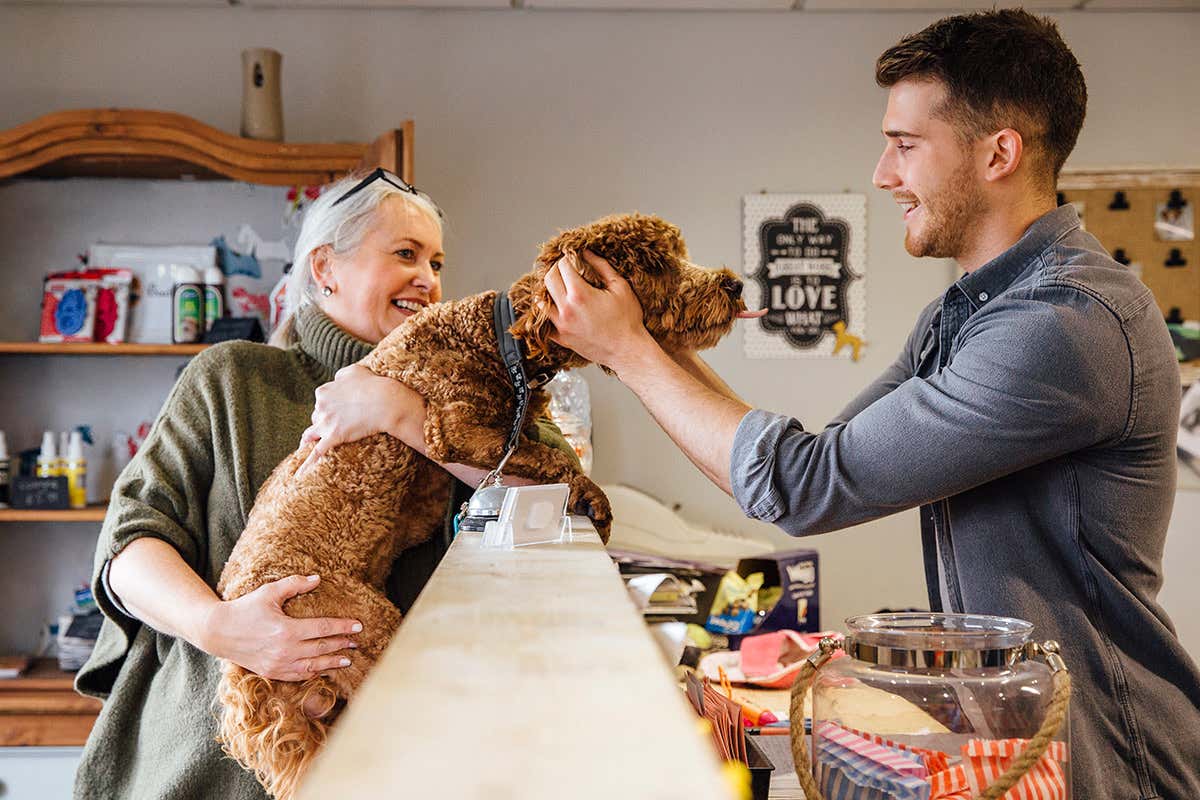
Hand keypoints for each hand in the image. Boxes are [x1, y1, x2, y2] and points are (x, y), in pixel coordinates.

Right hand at [201, 574, 361, 680]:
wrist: (218, 632)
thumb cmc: (245, 609)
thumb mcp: (269, 592)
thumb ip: (294, 585)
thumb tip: (317, 579)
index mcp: (286, 630)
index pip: (323, 629)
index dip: (342, 627)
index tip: (358, 626)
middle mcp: (285, 651)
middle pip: (322, 648)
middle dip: (342, 644)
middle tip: (357, 641)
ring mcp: (278, 665)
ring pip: (313, 666)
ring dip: (332, 662)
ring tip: (347, 659)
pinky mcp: (271, 673)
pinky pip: (298, 675)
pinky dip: (314, 673)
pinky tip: (324, 669)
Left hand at [298, 365, 424, 473]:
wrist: (385, 401)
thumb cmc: (373, 384)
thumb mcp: (355, 371)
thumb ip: (341, 375)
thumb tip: (337, 379)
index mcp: (323, 392)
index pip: (320, 402)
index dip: (329, 407)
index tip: (339, 410)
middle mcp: (320, 407)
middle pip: (316, 418)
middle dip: (324, 422)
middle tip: (338, 426)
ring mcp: (326, 424)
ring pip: (311, 435)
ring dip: (309, 441)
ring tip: (305, 448)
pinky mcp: (334, 437)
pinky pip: (316, 453)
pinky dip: (307, 465)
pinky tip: (299, 476)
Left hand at [542, 250, 655, 372]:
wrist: (628, 351)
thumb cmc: (628, 321)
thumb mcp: (620, 287)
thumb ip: (601, 266)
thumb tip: (587, 252)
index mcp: (580, 295)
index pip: (562, 266)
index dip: (567, 258)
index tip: (573, 258)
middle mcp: (566, 310)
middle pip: (548, 279)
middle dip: (556, 269)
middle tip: (566, 269)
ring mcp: (562, 326)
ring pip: (541, 301)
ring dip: (548, 290)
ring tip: (560, 286)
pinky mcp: (562, 339)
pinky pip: (545, 323)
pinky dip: (548, 312)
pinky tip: (557, 307)